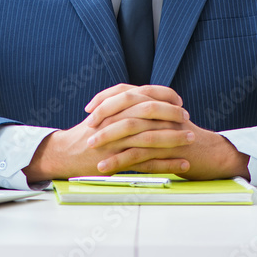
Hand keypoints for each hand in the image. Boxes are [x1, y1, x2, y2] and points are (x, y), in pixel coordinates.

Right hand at [22, 84, 193, 182]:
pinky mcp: (117, 160)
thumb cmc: (87, 133)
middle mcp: (114, 120)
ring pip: (150, 136)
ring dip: (174, 137)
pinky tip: (182, 164)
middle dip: (172, 113)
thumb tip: (145, 99)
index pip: (142, 93)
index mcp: (113, 106)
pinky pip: (146, 162)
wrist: (66, 153)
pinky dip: (167, 163)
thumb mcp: (103, 113)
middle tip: (187, 117)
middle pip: (148, 111)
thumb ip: (121, 105)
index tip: (178, 99)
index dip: (163, 94)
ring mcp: (116, 141)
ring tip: (191, 139)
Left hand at [86, 84, 249, 179]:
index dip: (105, 98)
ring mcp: (165, 131)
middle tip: (88, 129)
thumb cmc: (185, 138)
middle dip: (103, 117)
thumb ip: (146, 113)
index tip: (89, 109)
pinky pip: (139, 156)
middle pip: (127, 108)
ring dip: (108, 141)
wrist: (214, 154)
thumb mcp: (166, 119)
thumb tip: (118, 113)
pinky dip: (119, 162)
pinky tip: (105, 168)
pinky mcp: (167, 152)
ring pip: (131, 132)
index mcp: (158, 101)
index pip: (126, 92)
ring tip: (92, 149)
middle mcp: (161, 112)